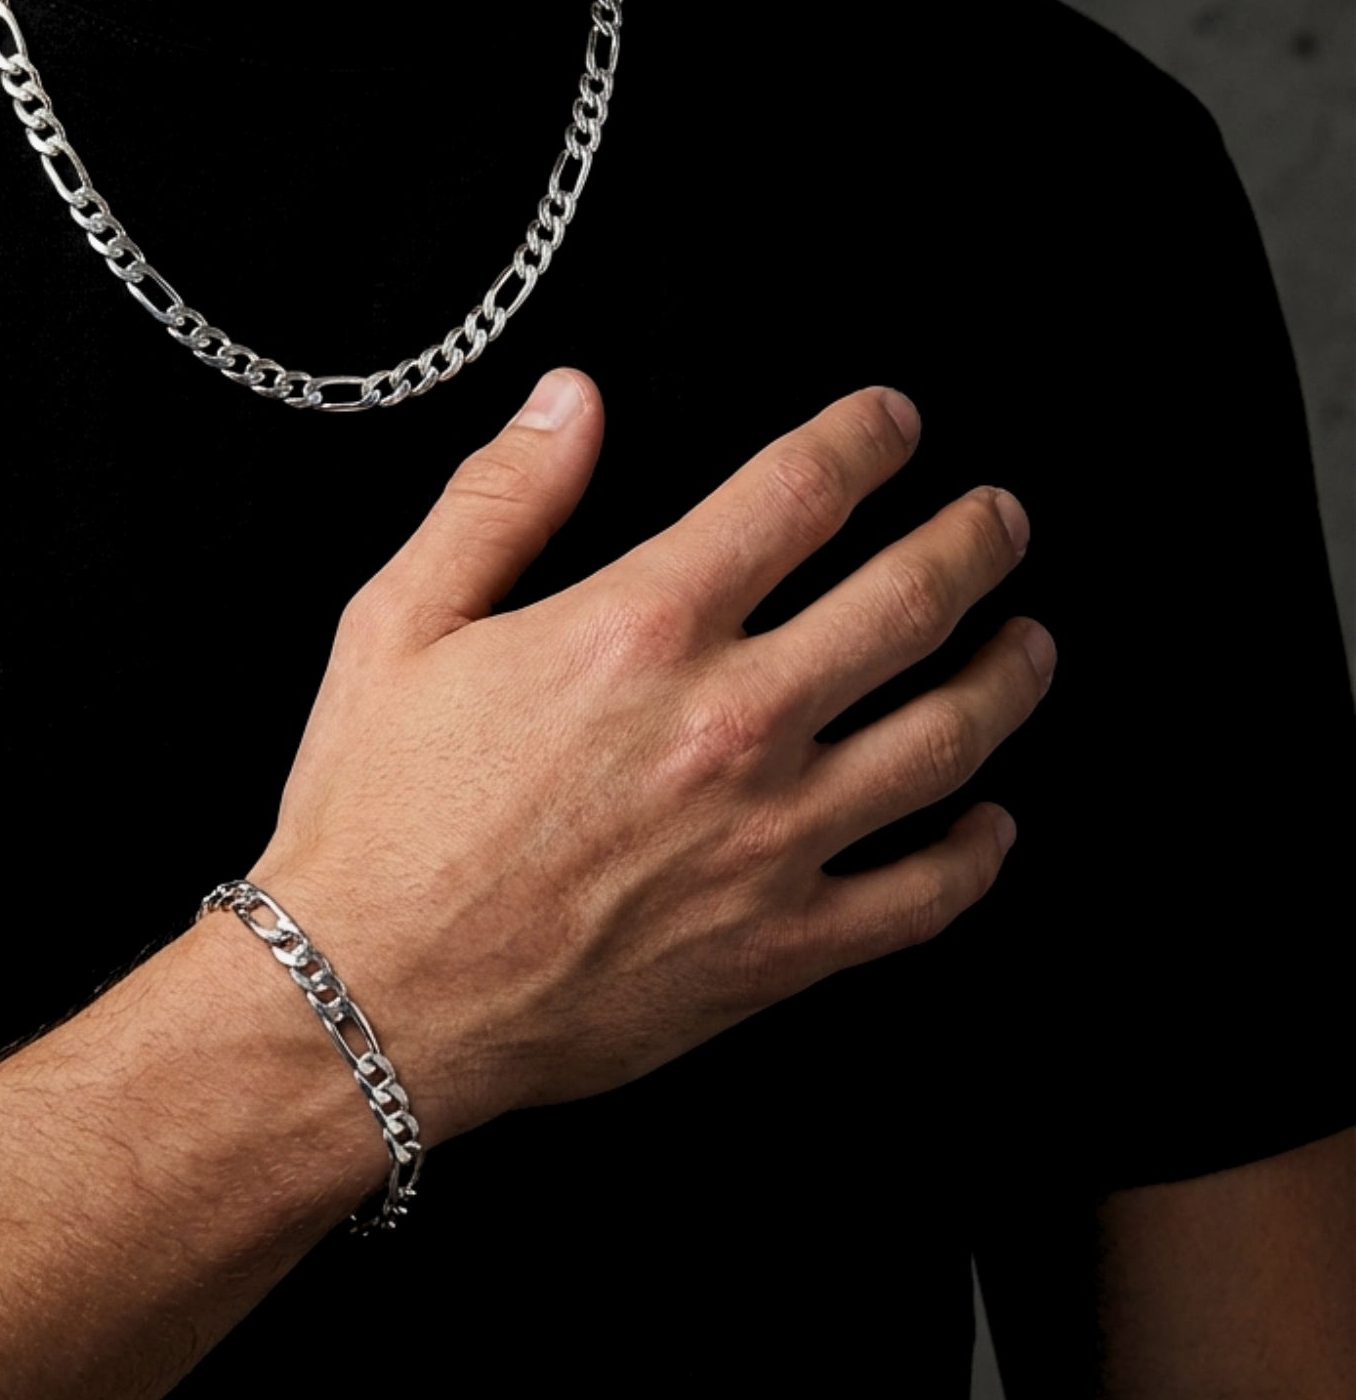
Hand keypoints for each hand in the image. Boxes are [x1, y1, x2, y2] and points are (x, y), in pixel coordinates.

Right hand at [248, 373, 1052, 1143]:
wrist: (370, 999)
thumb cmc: (377, 815)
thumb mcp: (400, 622)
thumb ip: (499, 498)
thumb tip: (572, 401)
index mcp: (641, 629)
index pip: (798, 492)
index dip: (866, 438)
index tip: (895, 423)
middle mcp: (731, 724)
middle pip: (908, 602)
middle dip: (972, 541)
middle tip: (1000, 519)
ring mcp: (771, 841)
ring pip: (947, 740)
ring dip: (1007, 677)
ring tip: (1028, 643)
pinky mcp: (780, 947)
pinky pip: (922, 895)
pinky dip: (977, 854)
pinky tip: (992, 824)